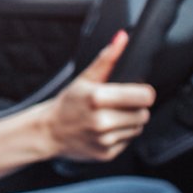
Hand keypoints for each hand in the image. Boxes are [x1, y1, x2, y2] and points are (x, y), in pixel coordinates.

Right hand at [39, 32, 155, 162]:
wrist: (48, 131)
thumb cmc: (67, 104)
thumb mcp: (85, 78)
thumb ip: (107, 58)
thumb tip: (122, 38)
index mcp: (98, 98)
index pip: (145, 96)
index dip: (142, 93)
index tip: (135, 92)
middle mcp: (102, 120)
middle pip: (143, 114)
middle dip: (134, 108)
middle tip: (116, 105)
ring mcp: (104, 139)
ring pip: (137, 128)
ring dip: (128, 123)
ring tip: (109, 117)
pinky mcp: (107, 154)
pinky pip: (127, 142)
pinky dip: (119, 136)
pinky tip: (104, 130)